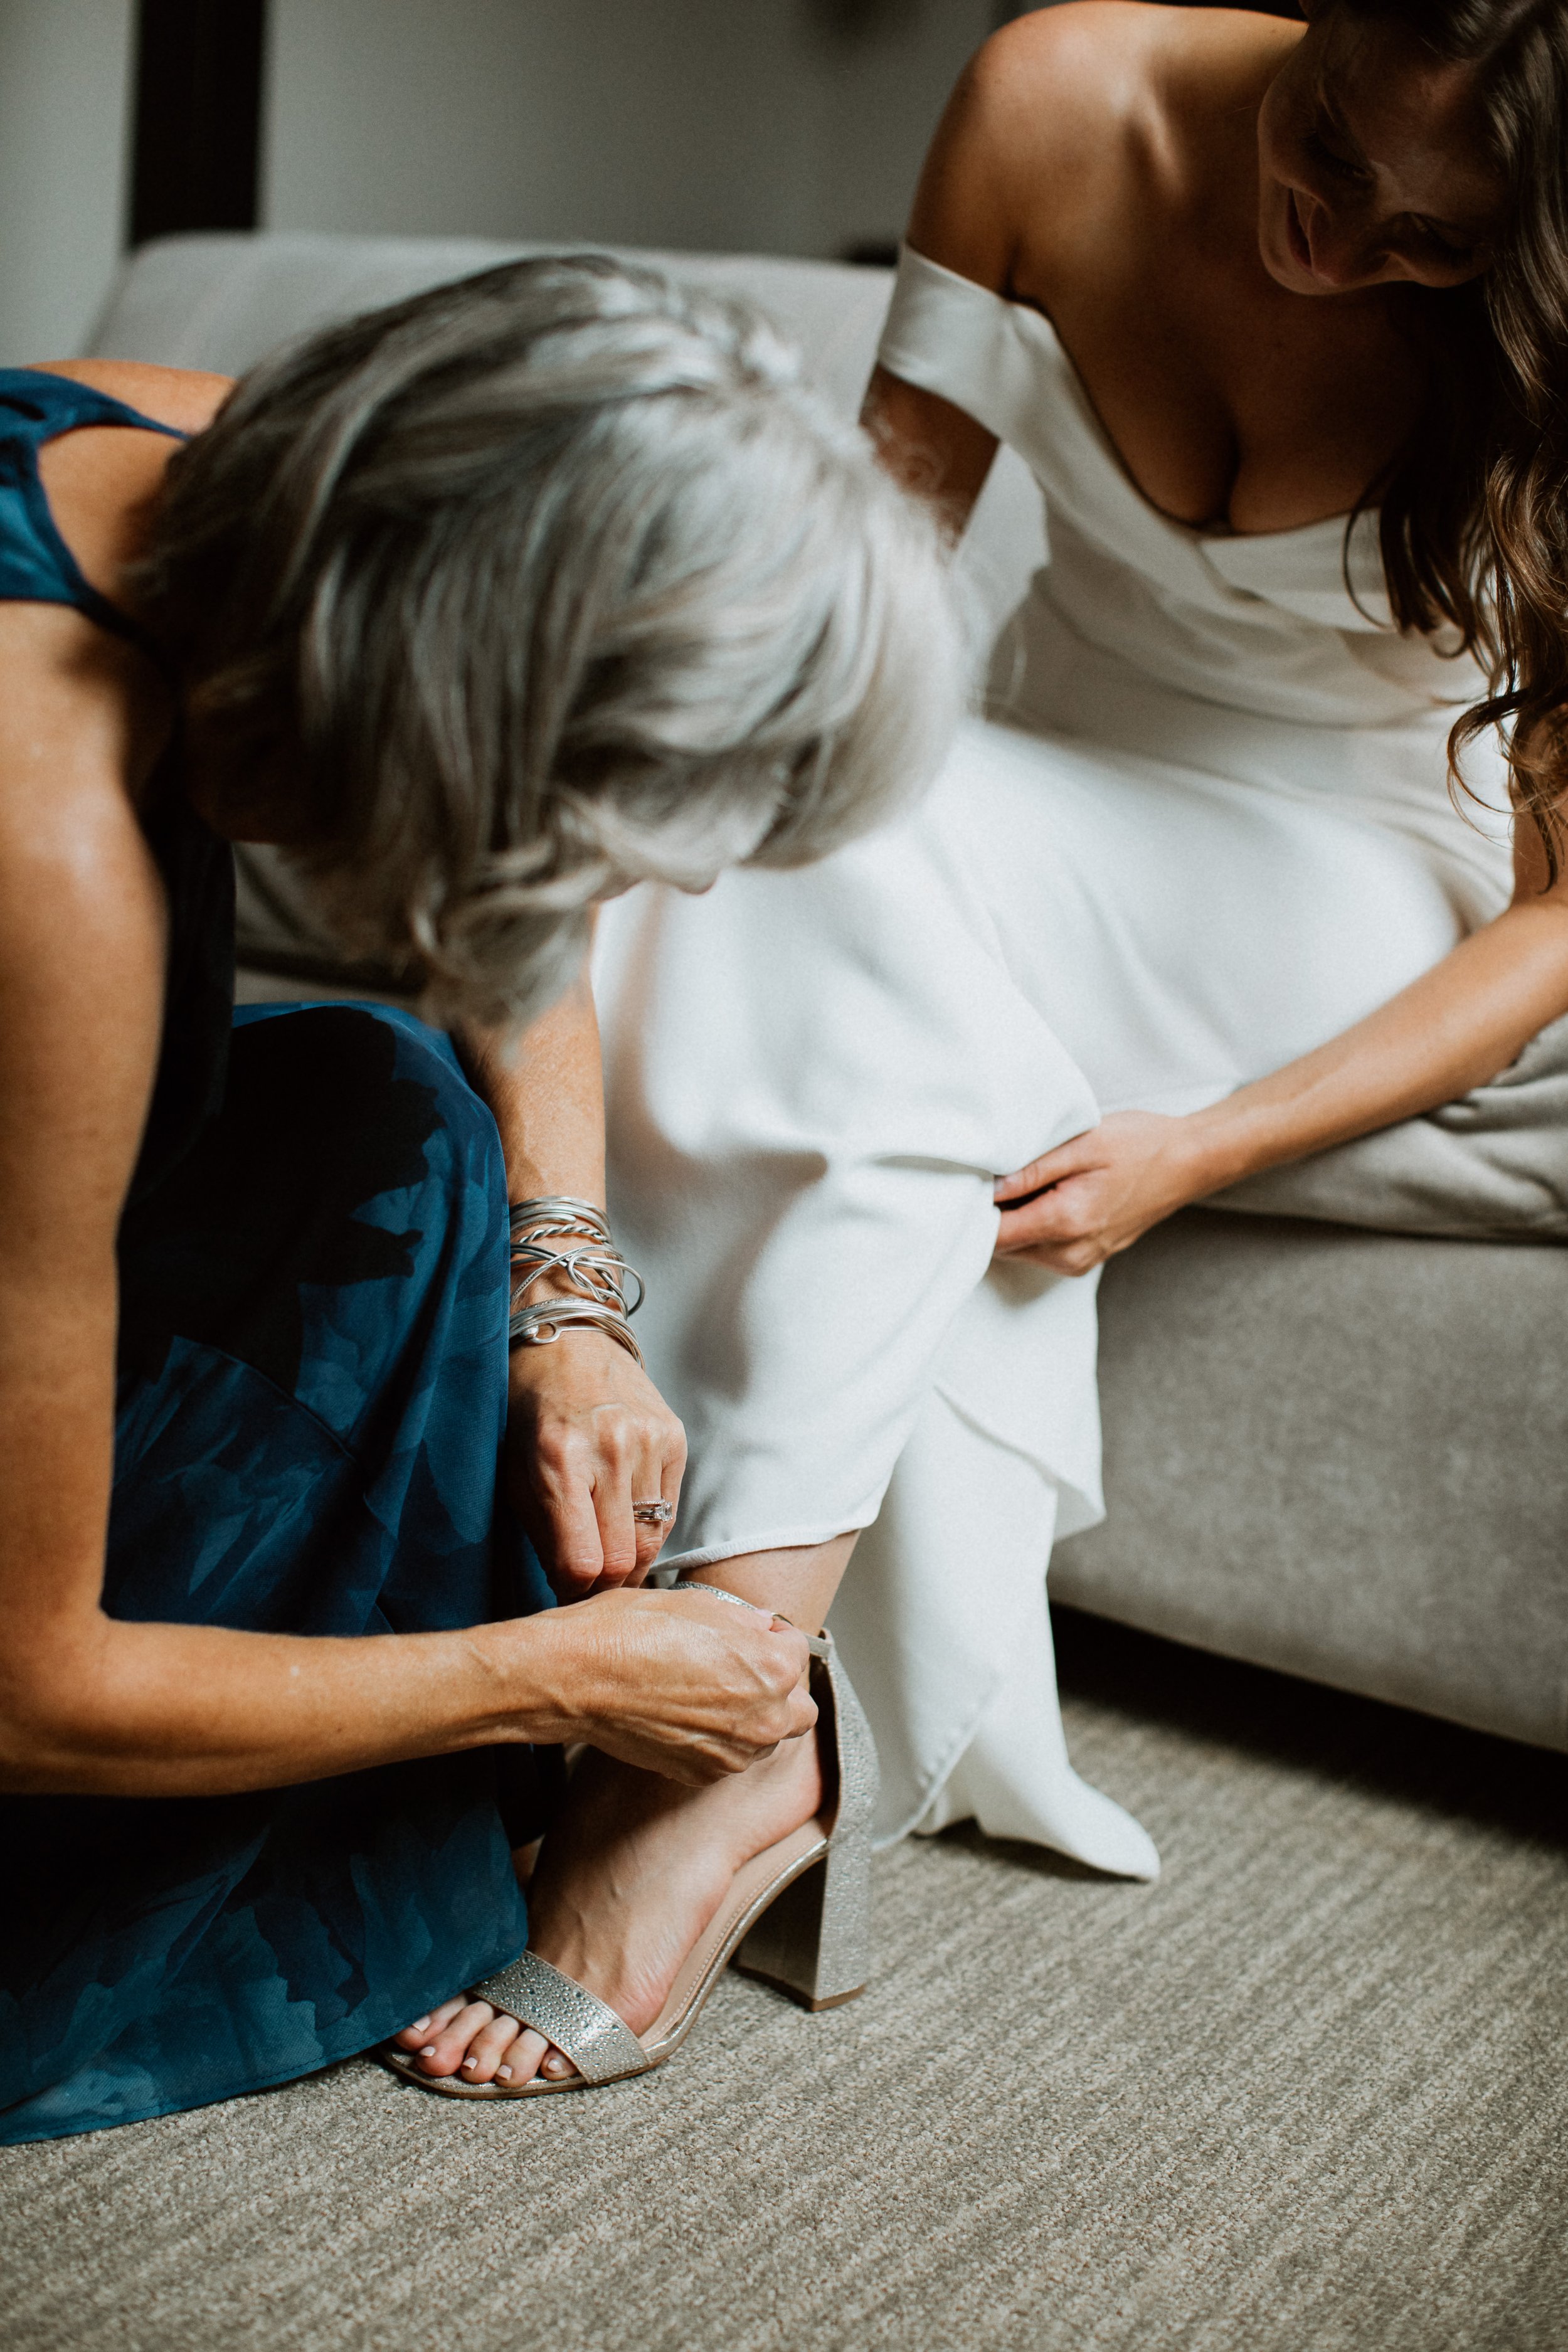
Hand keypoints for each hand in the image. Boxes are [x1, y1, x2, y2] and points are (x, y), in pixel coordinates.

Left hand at [505, 1330, 686, 1599]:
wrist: (569, 1341)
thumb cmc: (531, 1411)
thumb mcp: (517, 1472)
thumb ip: (544, 1534)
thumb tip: (570, 1589)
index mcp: (559, 1459)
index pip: (583, 1562)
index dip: (573, 1593)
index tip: (565, 1596)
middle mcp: (610, 1448)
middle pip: (623, 1559)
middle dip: (604, 1587)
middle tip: (589, 1588)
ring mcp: (648, 1441)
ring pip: (651, 1540)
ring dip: (629, 1562)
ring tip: (608, 1561)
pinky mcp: (674, 1437)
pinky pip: (669, 1510)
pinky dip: (648, 1527)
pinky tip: (626, 1522)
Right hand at [525, 1585, 817, 1782]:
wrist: (577, 1678)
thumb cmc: (628, 1633)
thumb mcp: (697, 1603)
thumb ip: (743, 1620)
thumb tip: (758, 1627)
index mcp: (771, 1668)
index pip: (797, 1649)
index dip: (769, 1636)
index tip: (747, 1635)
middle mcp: (763, 1718)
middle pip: (797, 1706)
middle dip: (776, 1686)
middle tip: (740, 1667)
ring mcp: (733, 1753)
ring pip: (767, 1738)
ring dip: (752, 1717)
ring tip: (709, 1693)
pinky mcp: (701, 1773)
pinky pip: (730, 1757)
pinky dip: (719, 1740)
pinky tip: (687, 1716)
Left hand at [993, 1110, 1208, 1273]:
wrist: (1188, 1162)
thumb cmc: (1140, 1145)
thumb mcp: (1082, 1144)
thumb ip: (1031, 1169)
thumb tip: (986, 1187)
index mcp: (1067, 1222)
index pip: (994, 1235)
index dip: (973, 1210)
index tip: (969, 1183)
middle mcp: (1070, 1253)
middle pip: (1003, 1245)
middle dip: (992, 1213)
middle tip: (999, 1172)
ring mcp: (1079, 1261)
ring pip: (1019, 1249)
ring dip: (1014, 1219)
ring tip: (1031, 1180)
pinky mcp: (1084, 1259)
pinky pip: (1040, 1249)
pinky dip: (1033, 1225)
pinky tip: (1047, 1195)